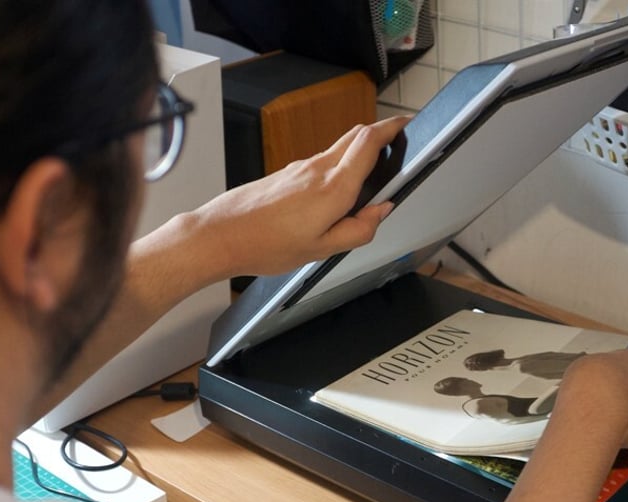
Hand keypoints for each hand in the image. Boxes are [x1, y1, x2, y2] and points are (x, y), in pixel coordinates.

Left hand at [197, 116, 410, 276]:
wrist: (220, 235)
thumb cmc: (264, 245)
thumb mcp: (322, 250)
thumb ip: (359, 229)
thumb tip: (382, 211)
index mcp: (333, 188)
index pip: (370, 141)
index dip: (393, 128)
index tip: (408, 125)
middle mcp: (317, 169)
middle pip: (356, 136)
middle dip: (381, 132)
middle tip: (398, 140)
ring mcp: (300, 168)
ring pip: (339, 148)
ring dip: (360, 151)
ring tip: (372, 174)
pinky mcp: (287, 173)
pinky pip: (322, 162)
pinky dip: (339, 166)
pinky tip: (337, 191)